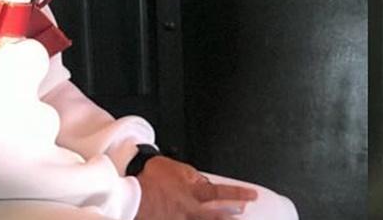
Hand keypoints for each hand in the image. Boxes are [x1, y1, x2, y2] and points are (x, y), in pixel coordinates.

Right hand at [134, 156, 257, 219]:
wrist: (130, 195)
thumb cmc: (149, 179)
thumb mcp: (174, 168)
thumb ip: (192, 175)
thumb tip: (203, 180)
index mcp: (193, 192)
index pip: (221, 192)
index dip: (238, 193)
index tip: (253, 195)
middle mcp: (190, 209)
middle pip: (217, 215)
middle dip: (232, 216)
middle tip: (245, 215)